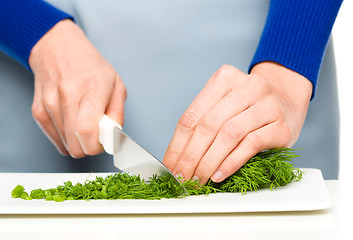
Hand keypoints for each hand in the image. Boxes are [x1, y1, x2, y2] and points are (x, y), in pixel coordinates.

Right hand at [29, 19, 126, 157]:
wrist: (58, 49)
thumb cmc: (90, 67)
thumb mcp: (116, 85)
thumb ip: (117, 114)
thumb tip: (113, 137)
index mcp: (91, 90)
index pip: (87, 131)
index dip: (98, 144)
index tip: (105, 139)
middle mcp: (67, 97)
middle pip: (77, 146)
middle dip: (90, 146)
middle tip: (97, 132)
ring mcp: (49, 105)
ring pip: (66, 146)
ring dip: (79, 141)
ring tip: (84, 121)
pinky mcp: (38, 112)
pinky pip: (56, 141)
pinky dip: (67, 138)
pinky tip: (73, 123)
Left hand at [163, 63, 311, 183]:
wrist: (288, 99)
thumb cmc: (249, 106)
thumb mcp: (224, 103)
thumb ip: (203, 122)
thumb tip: (179, 158)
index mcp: (224, 78)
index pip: (192, 116)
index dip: (177, 144)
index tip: (170, 165)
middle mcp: (247, 86)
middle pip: (208, 125)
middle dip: (190, 156)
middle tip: (182, 177)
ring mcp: (267, 104)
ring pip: (228, 134)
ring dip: (209, 161)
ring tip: (199, 179)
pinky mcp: (281, 125)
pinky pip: (251, 144)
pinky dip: (231, 162)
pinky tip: (219, 174)